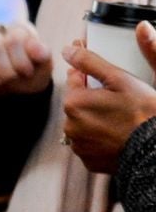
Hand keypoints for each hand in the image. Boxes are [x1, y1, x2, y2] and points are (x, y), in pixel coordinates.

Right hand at [0, 20, 53, 97]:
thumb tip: (40, 50)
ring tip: (8, 81)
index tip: (28, 71)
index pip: (14, 37)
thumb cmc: (32, 69)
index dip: (22, 59)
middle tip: (16, 77)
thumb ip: (43, 55)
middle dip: (8, 69)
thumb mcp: (43, 64)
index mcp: (15, 27)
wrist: (18, 82)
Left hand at [60, 28, 155, 173]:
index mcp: (73, 103)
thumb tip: (67, 50)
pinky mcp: (89, 161)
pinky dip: (101, 138)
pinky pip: (91, 143)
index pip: (75, 79)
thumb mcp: (120, 79)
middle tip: (119, 100)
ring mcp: (79, 146)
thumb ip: (90, 62)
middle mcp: (70, 126)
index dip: (88, 73)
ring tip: (121, 118)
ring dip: (96, 118)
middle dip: (94, 97)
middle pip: (79, 102)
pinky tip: (118, 134)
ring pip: (84, 123)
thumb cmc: (144, 113)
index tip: (103, 75)